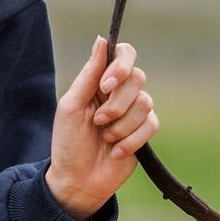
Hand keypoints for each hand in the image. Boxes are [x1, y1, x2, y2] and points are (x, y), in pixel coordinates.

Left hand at [46, 37, 157, 220]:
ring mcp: (133, 112)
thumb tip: (102, 40)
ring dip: (121, 125)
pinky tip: (115, 151)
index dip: (121, 65)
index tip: (106, 85)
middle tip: (98, 121)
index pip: (124, 53)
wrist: (77, 180)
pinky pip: (151, 124)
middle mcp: (120, 92)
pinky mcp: (144, 133)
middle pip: (138, 77)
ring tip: (104, 138)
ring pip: (146, 102)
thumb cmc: (68, 142)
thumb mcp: (71, 106)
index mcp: (100, 80)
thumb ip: (89, 74)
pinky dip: (131, 140)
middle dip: (117, 103)